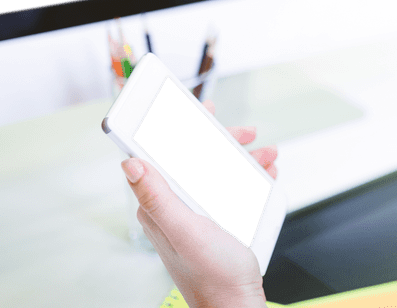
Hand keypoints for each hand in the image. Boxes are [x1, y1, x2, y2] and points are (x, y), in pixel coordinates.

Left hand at [120, 101, 277, 307]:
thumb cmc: (213, 275)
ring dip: (242, 158)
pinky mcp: (214, 223)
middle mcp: (174, 208)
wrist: (237, 306)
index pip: (160, 155)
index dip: (175, 127)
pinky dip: (249, 176)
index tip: (193, 108)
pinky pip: (230, 188)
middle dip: (221, 140)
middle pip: (193, 158)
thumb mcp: (185, 230)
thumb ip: (158, 196)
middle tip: (244, 132)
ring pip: (216, 170)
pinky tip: (266, 174)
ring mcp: (195, 215)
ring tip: (266, 155)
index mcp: (160, 206)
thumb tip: (130, 162)